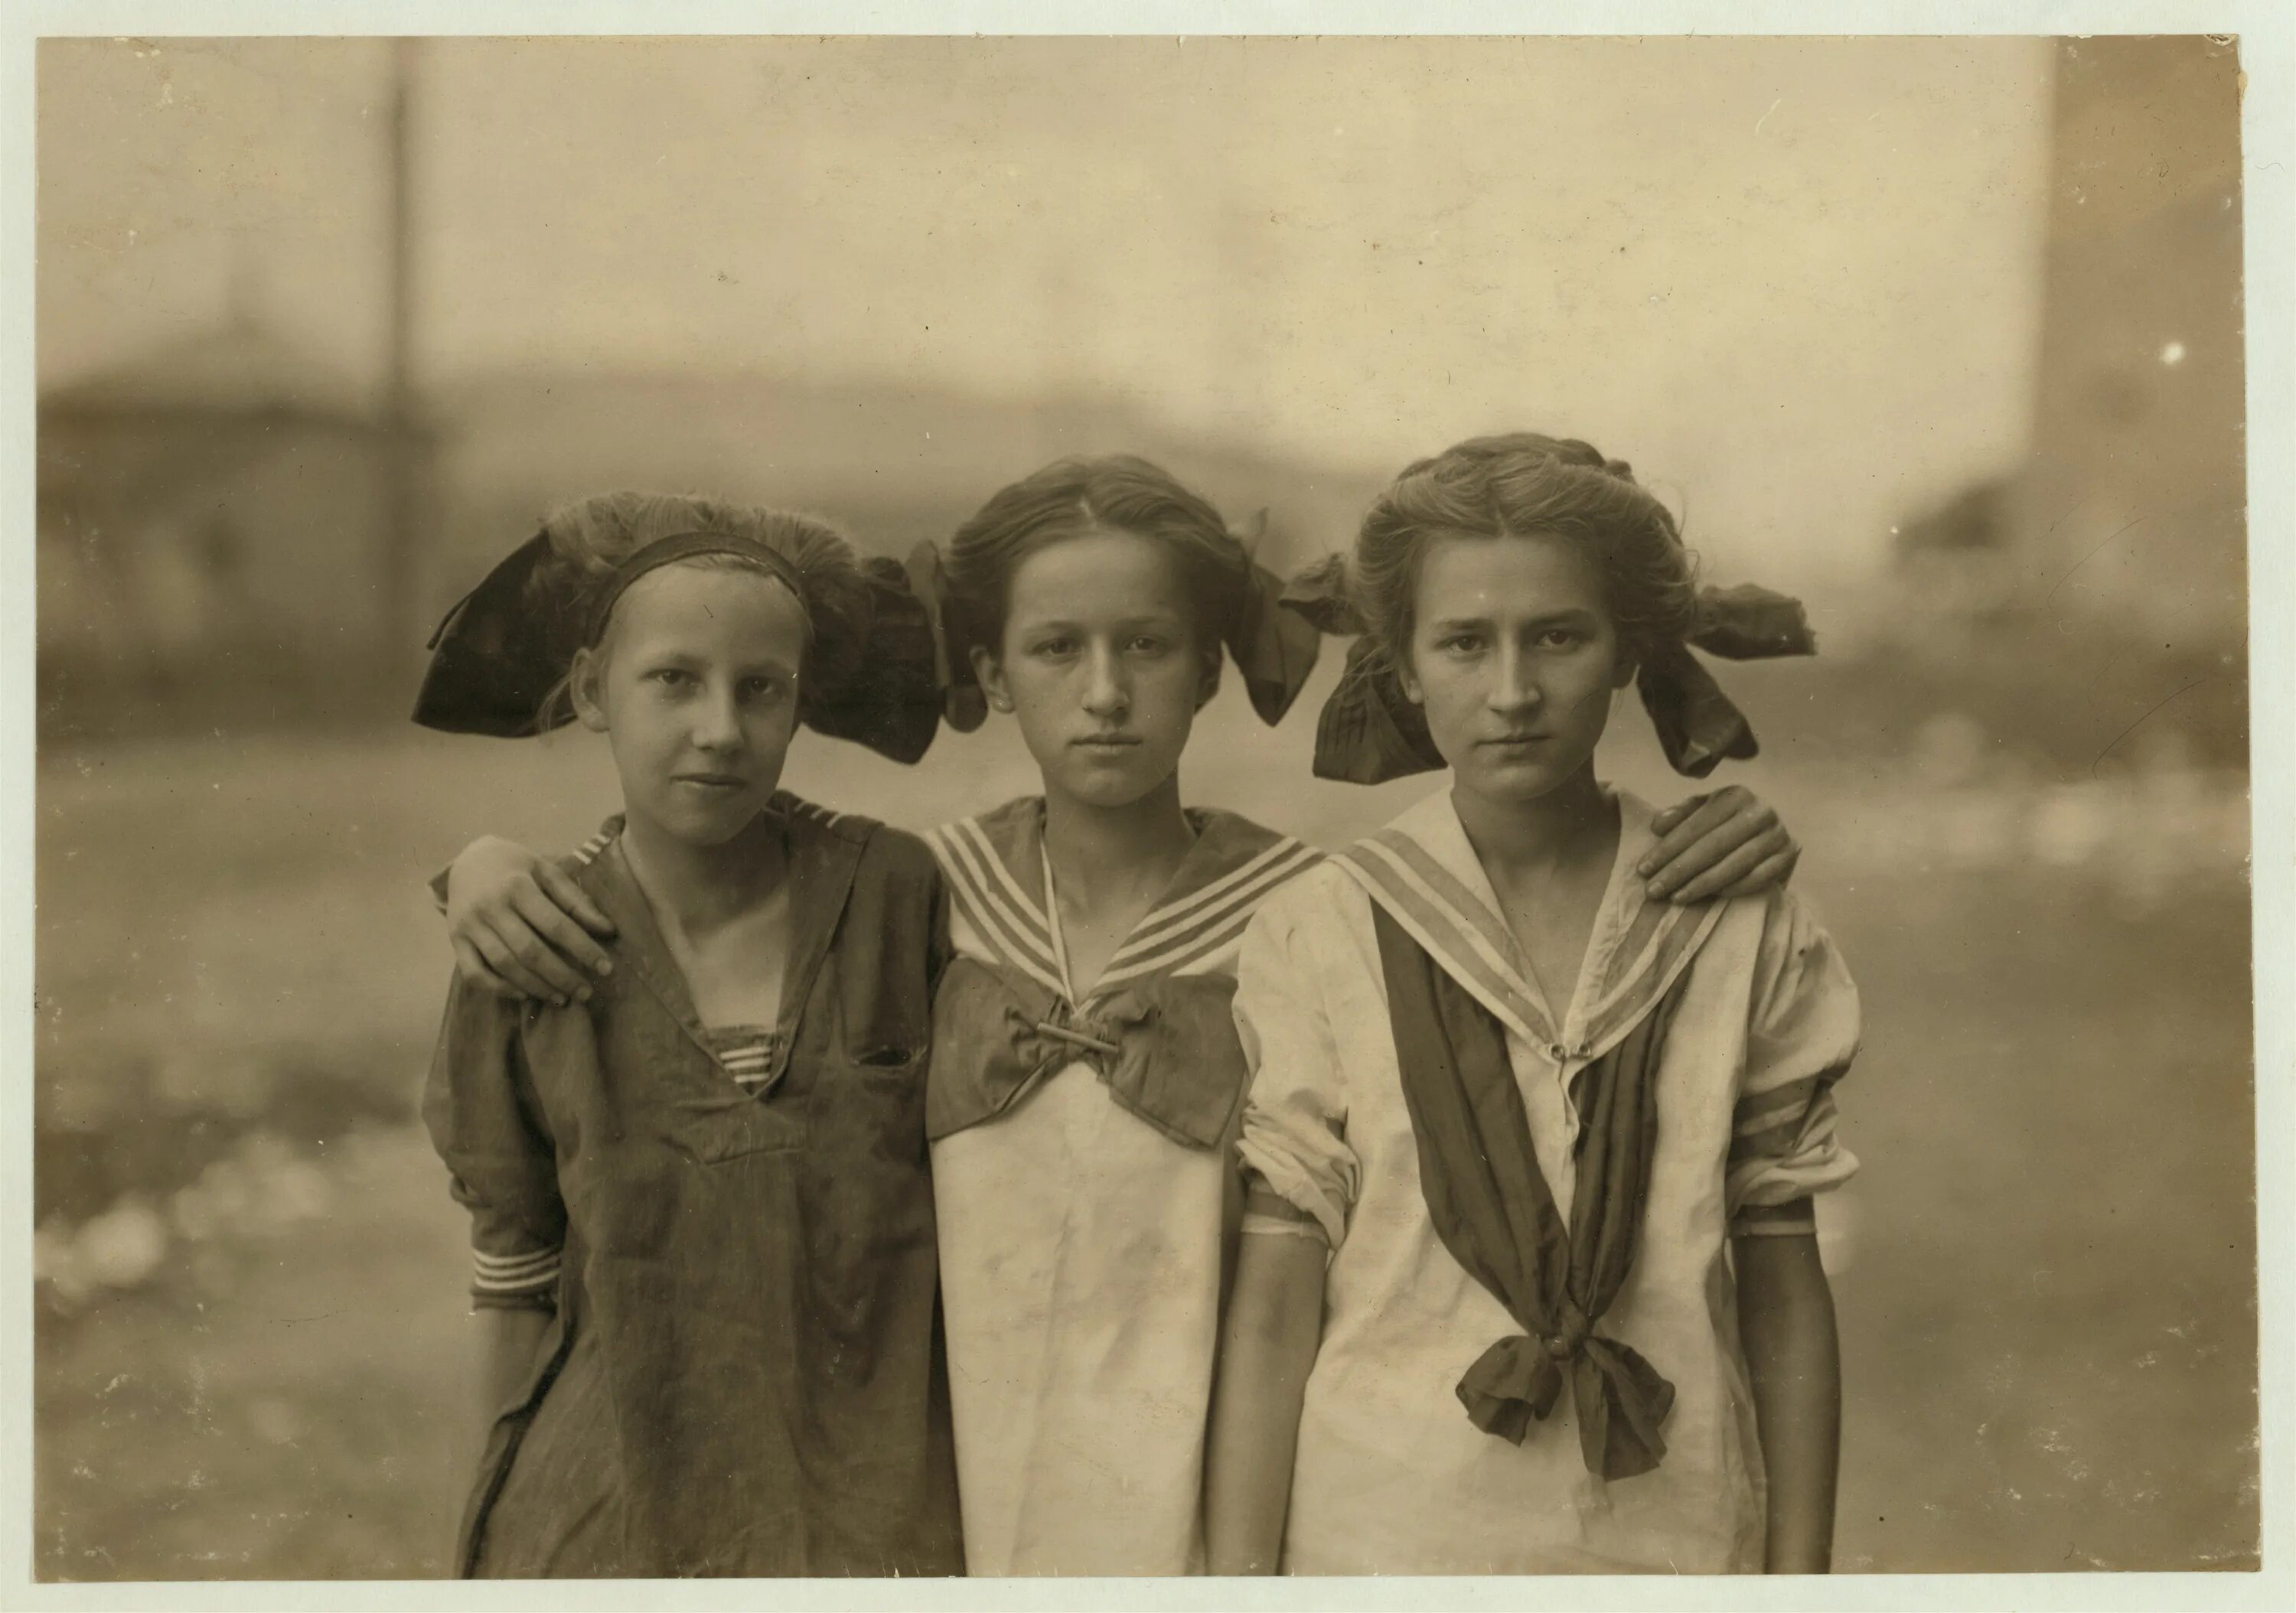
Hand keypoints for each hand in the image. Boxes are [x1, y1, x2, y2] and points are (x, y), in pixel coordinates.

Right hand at [445, 837, 617, 1004]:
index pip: (556, 925)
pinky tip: (524, 994)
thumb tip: (608, 930)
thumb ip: (575, 900)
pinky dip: (499, 989)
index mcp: (518, 886)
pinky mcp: (455, 941)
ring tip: (562, 998)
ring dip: (536, 987)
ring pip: (505, 966)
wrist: (467, 860)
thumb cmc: (515, 867)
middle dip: (562, 976)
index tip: (606, 968)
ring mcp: (469, 926)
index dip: (583, 949)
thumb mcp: (547, 871)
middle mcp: (491, 907)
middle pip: (530, 952)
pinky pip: (474, 973)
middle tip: (586, 992)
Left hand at [1639, 785, 1799, 902]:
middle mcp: (1760, 812)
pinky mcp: (1788, 857)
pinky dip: (1731, 889)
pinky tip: (1709, 897)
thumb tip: (1657, 826)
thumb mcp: (1704, 811)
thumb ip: (1681, 815)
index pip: (1695, 826)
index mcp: (1735, 795)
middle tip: (1653, 891)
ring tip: (1675, 898)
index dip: (1667, 849)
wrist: (1772, 833)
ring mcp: (1777, 835)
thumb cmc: (1728, 823)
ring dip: (1700, 885)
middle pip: (1711, 847)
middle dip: (1678, 871)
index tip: (1643, 869)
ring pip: (1732, 865)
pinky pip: (1756, 879)